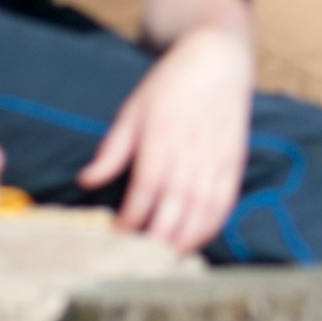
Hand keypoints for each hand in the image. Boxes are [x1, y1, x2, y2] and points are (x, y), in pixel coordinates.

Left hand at [80, 26, 252, 250]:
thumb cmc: (170, 84)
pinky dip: (211, 227)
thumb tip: (86, 181)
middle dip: (157, 240)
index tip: (116, 236)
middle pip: (175, 210)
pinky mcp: (235, 163)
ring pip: (201, 213)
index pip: (145, 192)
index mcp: (161, 141)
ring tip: (167, 260)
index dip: (131, 219)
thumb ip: (112, 151)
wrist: (219, 59)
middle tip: (139, 260)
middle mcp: (191, 155)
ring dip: (185, 240)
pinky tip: (197, 240)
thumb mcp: (133, 111)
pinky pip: (225, 203)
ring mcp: (216, 161)